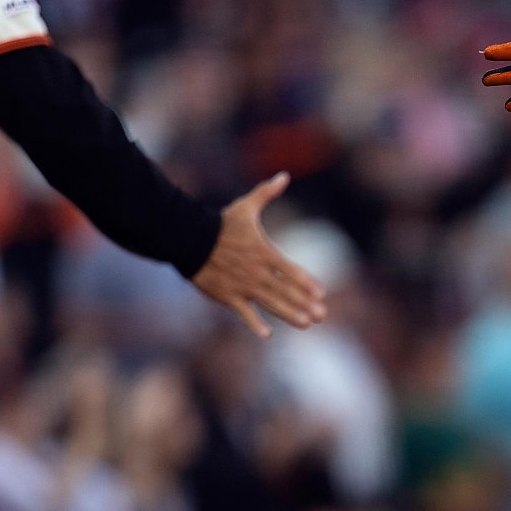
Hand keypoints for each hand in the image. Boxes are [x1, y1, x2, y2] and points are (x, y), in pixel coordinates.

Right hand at [192, 172, 328, 338]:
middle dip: (304, 304)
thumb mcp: (246, 207)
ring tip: (305, 324)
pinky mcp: (227, 296)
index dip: (305, 282)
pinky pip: (243, 313)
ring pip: (269, 303)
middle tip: (321, 316)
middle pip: (284, 291)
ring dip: (288, 314)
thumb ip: (267, 193)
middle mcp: (256, 272)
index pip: (289, 270)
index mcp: (263, 252)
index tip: (320, 293)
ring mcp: (242, 286)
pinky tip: (267, 335)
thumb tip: (284, 175)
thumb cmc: (220, 223)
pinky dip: (254, 323)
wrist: (189, 238)